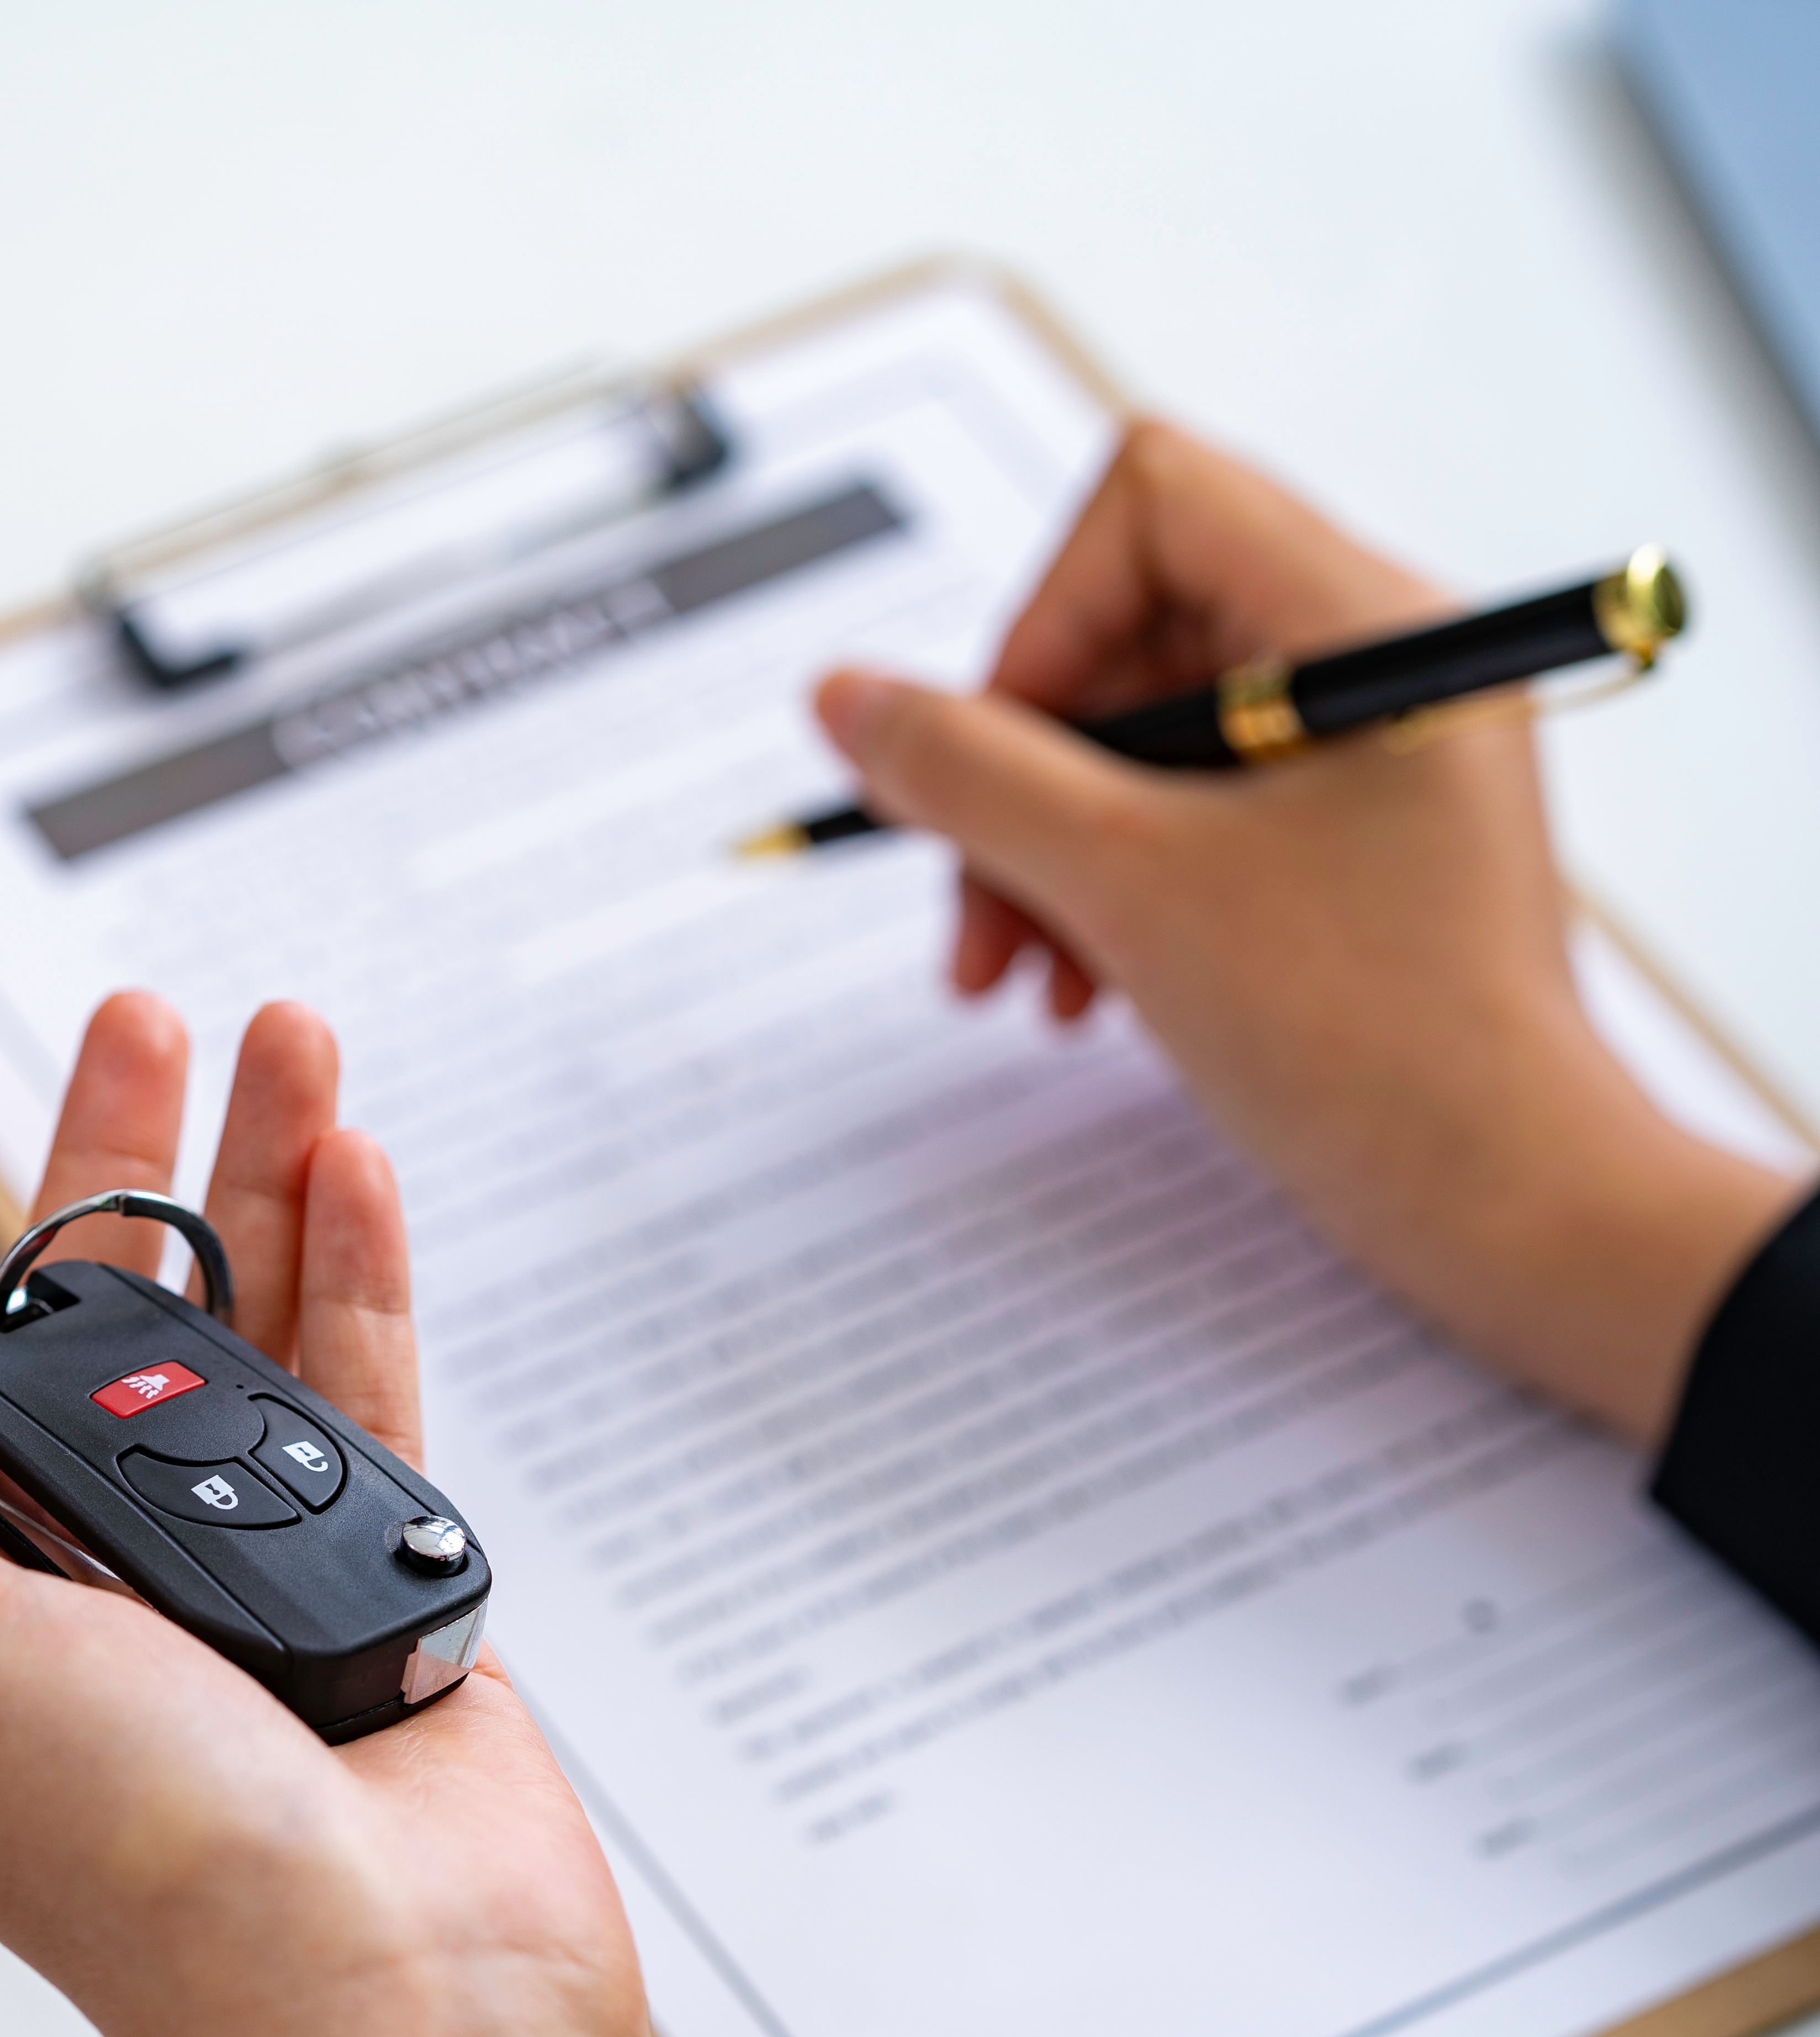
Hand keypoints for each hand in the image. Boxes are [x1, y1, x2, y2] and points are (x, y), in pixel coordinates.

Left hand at [0, 994, 651, 2036]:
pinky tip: (354, 1168)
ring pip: (249, 1326)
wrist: (386, 1995)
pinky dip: (361, 1271)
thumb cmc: (160, 1878)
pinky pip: (364, 1388)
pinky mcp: (378, 1581)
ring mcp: (247, 1570)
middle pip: (105, 1316)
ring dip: (261, 1174)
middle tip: (133, 1025)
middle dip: (114, 1156)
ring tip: (279, 1043)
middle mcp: (103, 1576)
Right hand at [813, 421, 1793, 1442]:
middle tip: (974, 906)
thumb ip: (968, 773)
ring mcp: (1371, 755)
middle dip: (1023, 774)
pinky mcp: (1353, 841)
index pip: (1151, 502)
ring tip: (1015, 975)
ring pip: (1142, 739)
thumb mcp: (1126, 885)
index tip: (998, 758)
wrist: (1517, 1209)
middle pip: (1128, 630)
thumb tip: (843, 696)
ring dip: (1046, 851)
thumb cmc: (1374, 1044)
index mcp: (1364, 624)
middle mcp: (1379, 664)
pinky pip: (1188, 816)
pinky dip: (1110, 889)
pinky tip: (1085, 990)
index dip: (1042, 618)